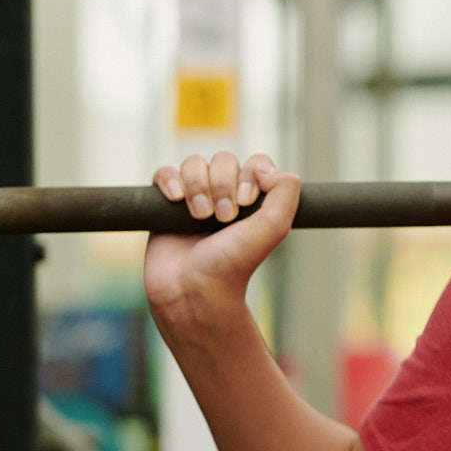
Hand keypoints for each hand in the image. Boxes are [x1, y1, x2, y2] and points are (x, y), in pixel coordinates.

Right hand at [143, 151, 299, 325]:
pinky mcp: (165, 205)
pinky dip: (170, 180)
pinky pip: (165, 173)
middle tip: (222, 218)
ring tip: (199, 216)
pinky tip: (176, 199)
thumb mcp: (273, 228)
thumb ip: (286, 192)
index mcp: (253, 200)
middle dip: (222, 185)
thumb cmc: (233, 265)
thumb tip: (266, 167)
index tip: (245, 204)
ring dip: (197, 186)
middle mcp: (226, 196)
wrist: (193, 290)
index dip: (249, 175)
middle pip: (223, 160)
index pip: (255, 162)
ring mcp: (195, 198)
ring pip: (193, 163)